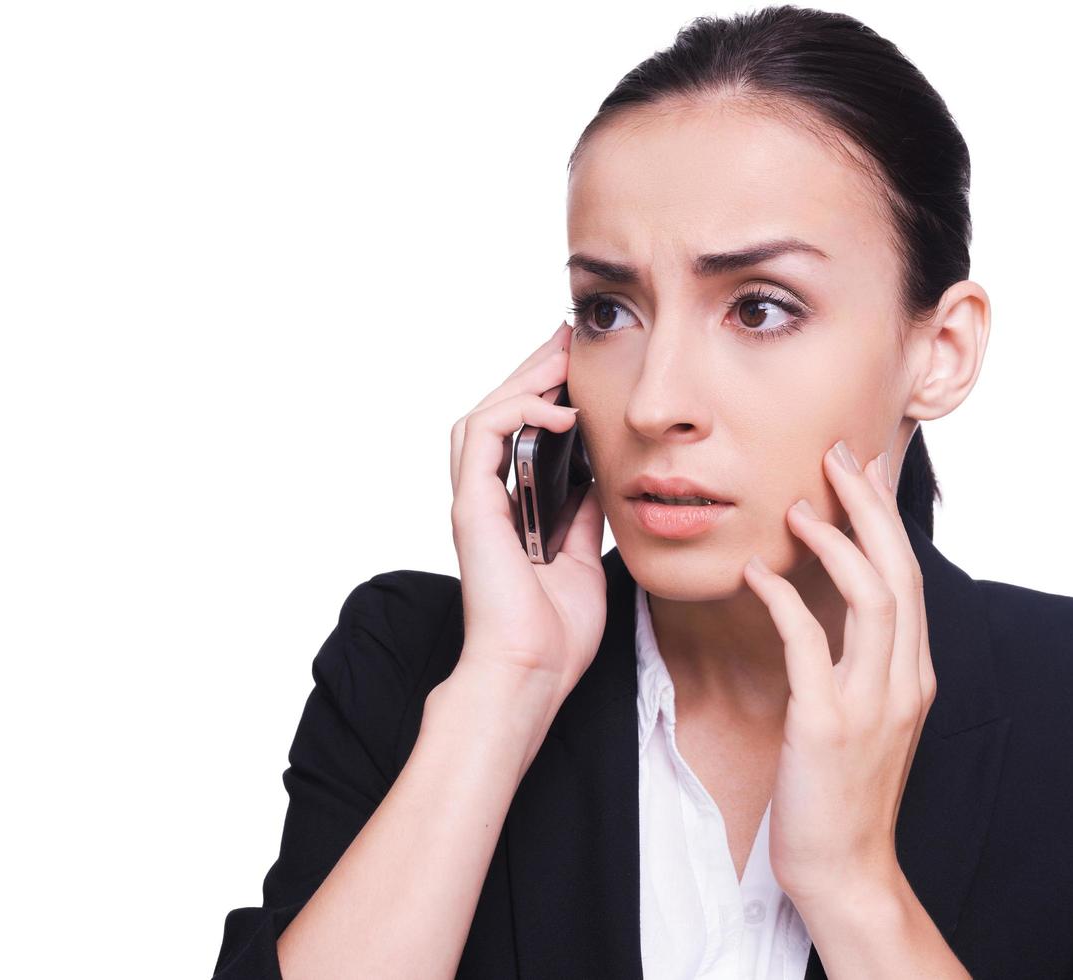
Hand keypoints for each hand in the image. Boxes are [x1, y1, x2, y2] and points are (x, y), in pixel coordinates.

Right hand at [447, 321, 607, 709]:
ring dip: (521, 380)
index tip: (578, 368)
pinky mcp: (471, 506)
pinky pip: (483, 436)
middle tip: (567, 339)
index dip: (544, 396)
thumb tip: (601, 478)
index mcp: (509, 511)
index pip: (519, 436)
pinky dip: (517, 412)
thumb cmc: (555, 633)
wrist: (532, 673)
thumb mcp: (583, 556)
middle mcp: (486, 501)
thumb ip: (583, 514)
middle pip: (498, 414)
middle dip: (533, 371)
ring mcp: (474, 502)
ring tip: (560, 357)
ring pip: (482, 414)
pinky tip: (557, 409)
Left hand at [742, 440, 935, 907]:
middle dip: (872, 505)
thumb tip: (835, 606)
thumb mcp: (867, 715)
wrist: (846, 869)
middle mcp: (905, 680)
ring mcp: (872, 703)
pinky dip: (785, 601)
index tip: (863, 466)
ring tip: (800, 505)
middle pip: (901, 570)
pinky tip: (755, 576)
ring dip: (839, 542)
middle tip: (839, 454)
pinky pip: (810, 645)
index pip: (909, 573)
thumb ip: (861, 661)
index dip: (886, 516)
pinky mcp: (827, 725)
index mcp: (915, 673)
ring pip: (874, 597)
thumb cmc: (844, 790)